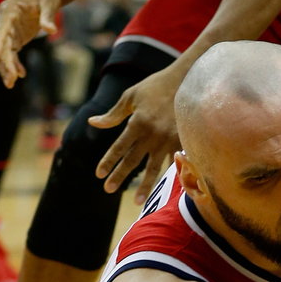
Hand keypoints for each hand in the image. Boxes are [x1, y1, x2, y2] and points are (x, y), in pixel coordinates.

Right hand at [0, 0, 59, 87]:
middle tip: (10, 79)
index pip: (2, 27)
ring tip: (10, 84)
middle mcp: (4, 21)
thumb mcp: (50, 3)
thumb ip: (48, 17)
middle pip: (2, 43)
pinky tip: (21, 74)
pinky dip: (15, 64)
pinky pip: (12, 53)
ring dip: (7, 67)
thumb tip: (51, 31)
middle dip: (5, 62)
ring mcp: (7, 30)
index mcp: (10, 10)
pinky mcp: (14, 37)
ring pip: (4, 51)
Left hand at [88, 66, 186, 203]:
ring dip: (144, 185)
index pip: (119, 147)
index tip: (99, 174)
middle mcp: (152, 135)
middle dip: (119, 176)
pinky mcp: (184, 141)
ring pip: (154, 167)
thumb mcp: (131, 96)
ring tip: (136, 201)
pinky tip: (168, 189)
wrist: (187, 80)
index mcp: (138, 123)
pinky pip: (175, 162)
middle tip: (107, 189)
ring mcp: (169, 140)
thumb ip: (113, 114)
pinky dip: (171, 176)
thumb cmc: (156, 86)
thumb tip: (93, 123)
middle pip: (132, 160)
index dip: (108, 161)